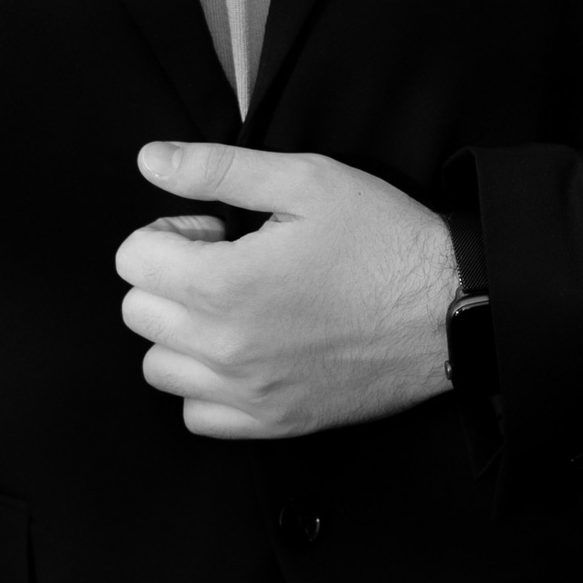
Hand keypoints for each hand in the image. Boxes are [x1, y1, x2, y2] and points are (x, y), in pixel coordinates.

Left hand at [116, 142, 458, 438]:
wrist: (449, 309)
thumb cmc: (383, 240)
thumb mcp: (305, 181)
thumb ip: (217, 169)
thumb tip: (149, 160)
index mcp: (227, 285)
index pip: (132, 261)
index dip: (169, 232)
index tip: (214, 230)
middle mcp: (227, 349)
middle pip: (138, 312)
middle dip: (169, 276)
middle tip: (225, 260)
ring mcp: (248, 393)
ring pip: (159, 366)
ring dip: (181, 332)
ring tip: (232, 306)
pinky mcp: (273, 423)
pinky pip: (197, 414)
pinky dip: (205, 384)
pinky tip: (242, 351)